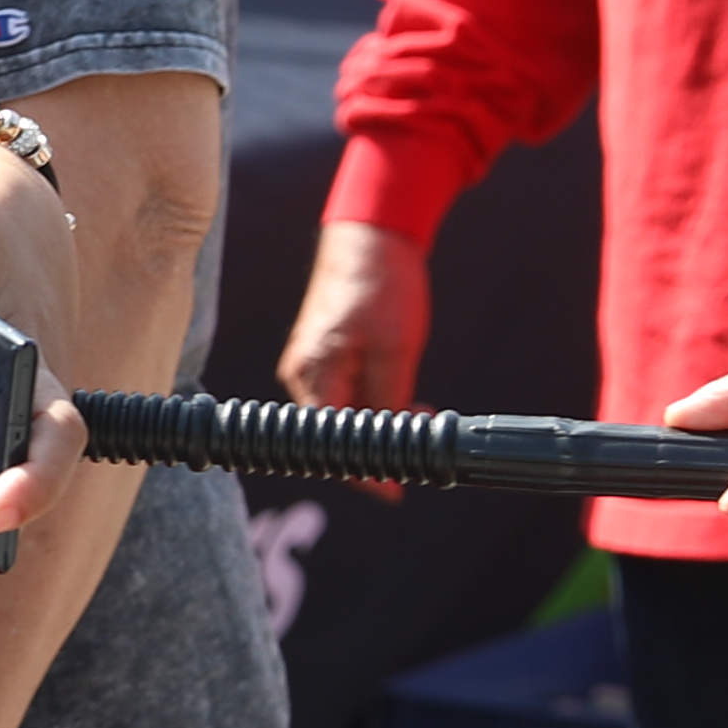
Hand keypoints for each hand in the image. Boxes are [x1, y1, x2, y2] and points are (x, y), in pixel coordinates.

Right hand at [273, 213, 424, 492]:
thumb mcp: (397, 350)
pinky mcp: (323, 358)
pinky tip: (406, 397)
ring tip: (423, 412)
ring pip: (344, 416)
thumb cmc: (381, 285)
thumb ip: (388, 404)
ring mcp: (310, 366)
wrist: (371, 236)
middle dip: (380, 446)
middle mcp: (302, 376)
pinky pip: (346, 396)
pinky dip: (376, 404)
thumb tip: (390, 450)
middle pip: (336, 435)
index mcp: (313, 375)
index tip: (397, 490)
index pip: (332, 446)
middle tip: (425, 437)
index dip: (364, 474)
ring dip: (382, 423)